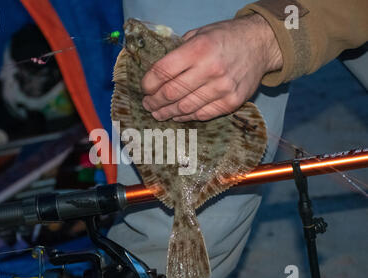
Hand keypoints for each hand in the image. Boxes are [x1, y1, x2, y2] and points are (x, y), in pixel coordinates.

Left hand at [141, 14, 282, 121]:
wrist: (261, 45)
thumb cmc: (226, 37)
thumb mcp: (200, 33)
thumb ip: (179, 52)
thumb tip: (157, 73)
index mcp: (199, 49)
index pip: (163, 71)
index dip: (149, 83)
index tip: (144, 88)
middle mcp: (210, 69)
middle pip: (172, 92)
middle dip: (154, 101)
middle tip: (148, 104)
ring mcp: (222, 88)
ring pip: (185, 107)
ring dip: (167, 112)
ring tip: (158, 113)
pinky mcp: (231, 102)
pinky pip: (202, 114)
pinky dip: (186, 116)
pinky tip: (178, 115)